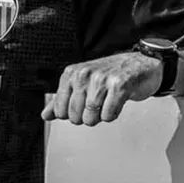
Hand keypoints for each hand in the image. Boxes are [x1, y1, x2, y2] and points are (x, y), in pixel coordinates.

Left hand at [41, 52, 162, 125]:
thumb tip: (45, 115)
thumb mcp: (81, 84)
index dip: (73, 115)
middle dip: (88, 117)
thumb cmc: (108, 76)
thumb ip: (62, 100)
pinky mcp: (119, 85)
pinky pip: (108, 115)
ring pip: (91, 118)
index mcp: (71, 73)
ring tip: (108, 101)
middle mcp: (84, 74)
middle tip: (99, 102)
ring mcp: (101, 79)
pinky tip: (117, 101)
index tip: (84, 104)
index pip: (60, 111)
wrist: (139, 65)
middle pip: (75, 117)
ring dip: (101, 116)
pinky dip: (113, 114)